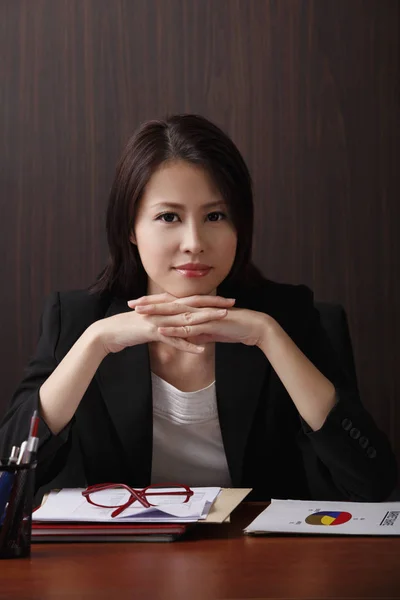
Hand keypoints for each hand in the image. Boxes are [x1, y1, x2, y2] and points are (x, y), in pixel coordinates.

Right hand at [94, 294, 234, 354]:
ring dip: (206, 319)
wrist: (109, 332)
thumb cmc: (130, 327)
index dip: (210, 299)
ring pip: (187, 319)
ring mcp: (159, 320)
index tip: (227, 300)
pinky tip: (201, 350)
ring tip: (223, 319)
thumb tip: (180, 324)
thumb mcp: (151, 322)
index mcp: (165, 305)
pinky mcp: (152, 332)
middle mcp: (164, 309)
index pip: (192, 300)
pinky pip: (173, 339)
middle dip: (214, 304)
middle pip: (193, 306)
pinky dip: (187, 345)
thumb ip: (167, 321)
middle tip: (233, 303)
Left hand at [132, 297, 269, 346]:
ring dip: (156, 313)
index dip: (154, 302)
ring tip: (140, 314)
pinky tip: (160, 329)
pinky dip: (172, 328)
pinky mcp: (208, 324)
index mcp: (197, 307)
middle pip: (169, 303)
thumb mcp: (211, 330)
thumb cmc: (233, 328)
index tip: (138, 302)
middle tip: (131, 303)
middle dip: (149, 304)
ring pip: (174, 313)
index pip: (171, 302)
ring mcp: (202, 315)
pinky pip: (187, 327)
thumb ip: (198, 331)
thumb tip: (188, 337)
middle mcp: (197, 308)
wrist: (253, 327)